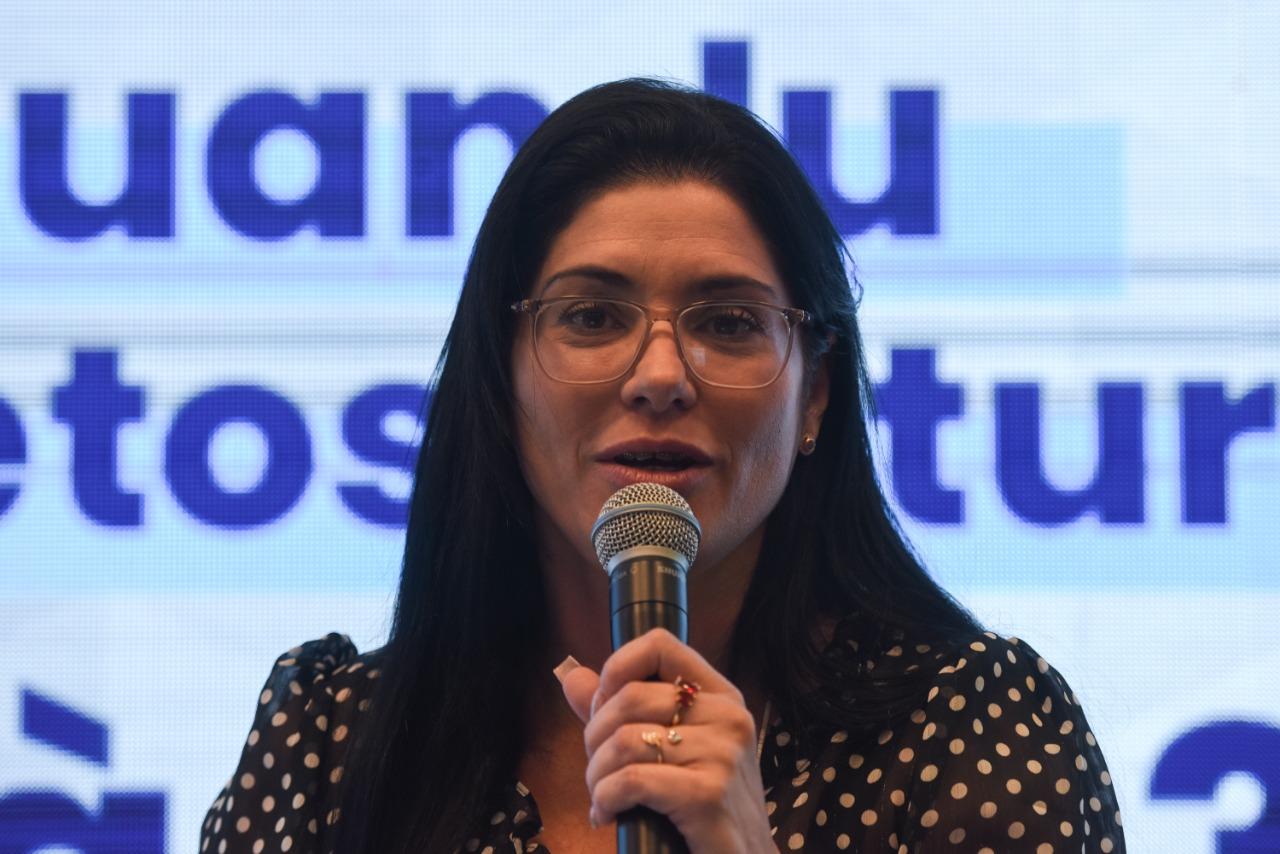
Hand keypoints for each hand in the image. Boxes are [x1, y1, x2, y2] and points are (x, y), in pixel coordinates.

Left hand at [558, 628, 775, 853]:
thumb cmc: (703, 808)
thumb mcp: (669, 750)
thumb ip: (619, 712)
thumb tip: (571, 676)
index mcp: (721, 696)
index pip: (660, 645)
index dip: (616, 669)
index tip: (603, 708)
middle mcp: (728, 716)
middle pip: (629, 696)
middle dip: (594, 736)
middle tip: (598, 769)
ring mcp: (723, 754)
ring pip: (624, 740)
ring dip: (597, 774)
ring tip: (602, 797)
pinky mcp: (708, 794)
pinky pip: (631, 780)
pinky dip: (606, 798)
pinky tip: (607, 814)